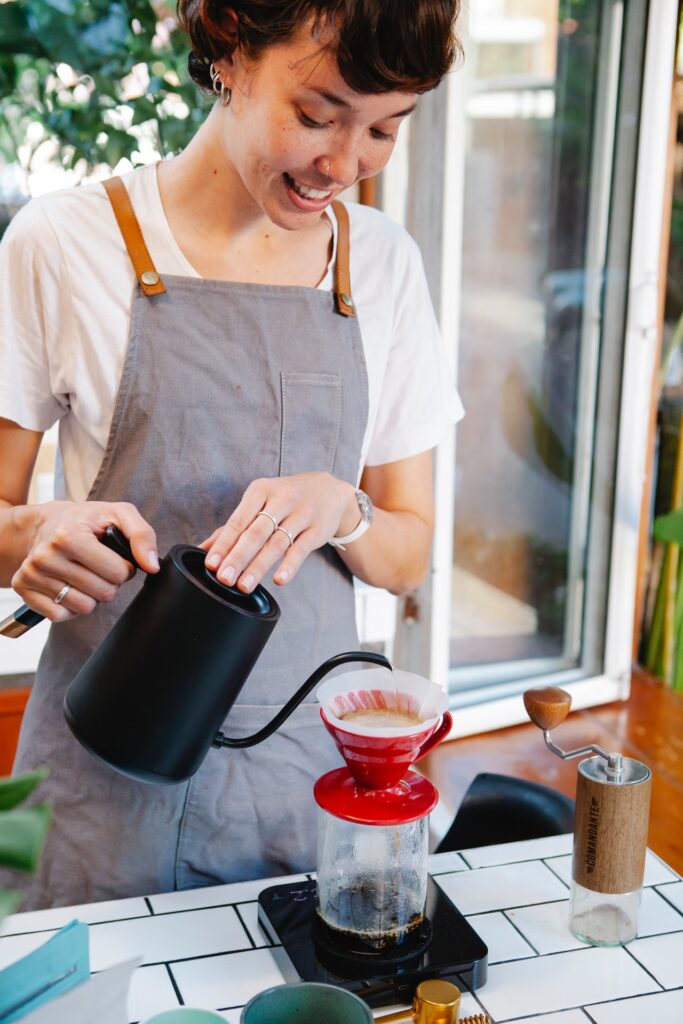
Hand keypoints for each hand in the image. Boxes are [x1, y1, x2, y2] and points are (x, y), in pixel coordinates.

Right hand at [11, 500, 158, 621]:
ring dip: (91, 595)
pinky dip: (70, 606)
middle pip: (103, 593)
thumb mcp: (119, 514)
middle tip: (98, 566)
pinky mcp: (23, 589)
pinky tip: (67, 585)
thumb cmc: (85, 520)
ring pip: (83, 608)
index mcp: (69, 535)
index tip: (114, 556)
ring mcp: (32, 573)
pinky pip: (60, 616)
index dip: (124, 567)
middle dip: (109, 582)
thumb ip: (142, 536)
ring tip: (84, 574)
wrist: (43, 524)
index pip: (117, 572)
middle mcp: (46, 555)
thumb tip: (153, 566)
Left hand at [200, 473, 356, 590]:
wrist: (330, 491)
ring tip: (244, 585)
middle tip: (224, 578)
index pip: (238, 520)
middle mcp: (281, 500)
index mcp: (260, 491)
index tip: (211, 564)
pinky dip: (289, 566)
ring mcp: (301, 514)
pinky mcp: (317, 530)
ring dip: (259, 566)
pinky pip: (300, 550)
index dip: (224, 544)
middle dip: (238, 557)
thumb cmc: (286, 499)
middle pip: (255, 532)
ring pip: (276, 543)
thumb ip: (232, 527)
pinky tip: (278, 580)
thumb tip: (201, 549)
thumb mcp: (260, 502)